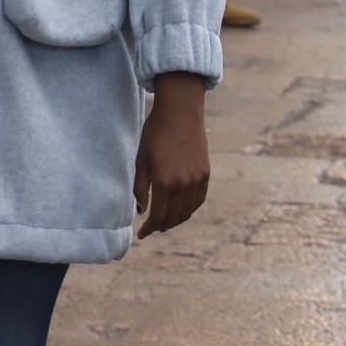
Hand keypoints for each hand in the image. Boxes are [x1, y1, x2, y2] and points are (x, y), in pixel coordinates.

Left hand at [134, 74, 210, 238]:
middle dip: (161, 226)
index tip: (142, 234)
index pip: (158, 216)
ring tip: (165, 221)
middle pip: (173, 217)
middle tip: (151, 228)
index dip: (149, 228)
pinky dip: (189, 209)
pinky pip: (198, 200)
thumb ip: (140, 187)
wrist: (180, 111)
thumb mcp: (141, 159)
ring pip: (187, 211)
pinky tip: (181, 209)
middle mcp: (183, 184)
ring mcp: (197, 180)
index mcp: (164, 182)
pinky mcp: (205, 173)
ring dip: (176, 220)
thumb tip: (141, 211)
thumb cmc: (155, 132)